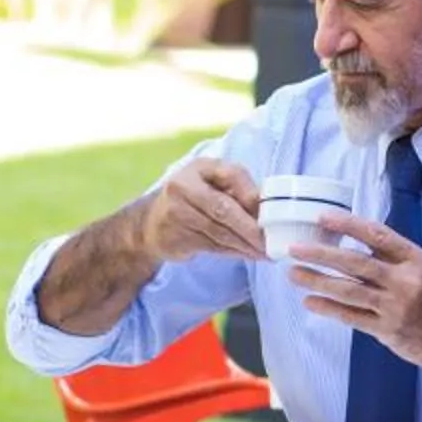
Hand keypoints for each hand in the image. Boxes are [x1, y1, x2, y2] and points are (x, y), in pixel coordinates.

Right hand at [136, 159, 264, 262]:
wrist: (151, 224)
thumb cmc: (193, 200)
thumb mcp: (212, 184)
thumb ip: (237, 190)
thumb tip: (267, 209)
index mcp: (199, 167)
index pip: (231, 174)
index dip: (251, 194)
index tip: (269, 213)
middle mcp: (183, 186)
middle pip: (223, 208)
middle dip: (250, 228)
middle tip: (269, 242)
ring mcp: (176, 212)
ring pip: (219, 231)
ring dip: (245, 245)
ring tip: (264, 253)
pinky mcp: (176, 236)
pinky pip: (211, 246)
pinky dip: (233, 252)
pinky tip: (248, 255)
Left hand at [292, 212, 421, 375]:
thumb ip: (393, 259)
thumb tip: (354, 245)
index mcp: (415, 259)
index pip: (377, 235)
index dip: (348, 224)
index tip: (322, 217)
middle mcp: (404, 281)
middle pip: (355, 263)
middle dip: (321, 254)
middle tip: (294, 248)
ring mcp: (395, 307)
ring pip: (348, 291)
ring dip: (317, 281)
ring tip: (294, 274)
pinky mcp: (388, 330)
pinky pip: (352, 317)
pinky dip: (329, 309)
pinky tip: (310, 302)